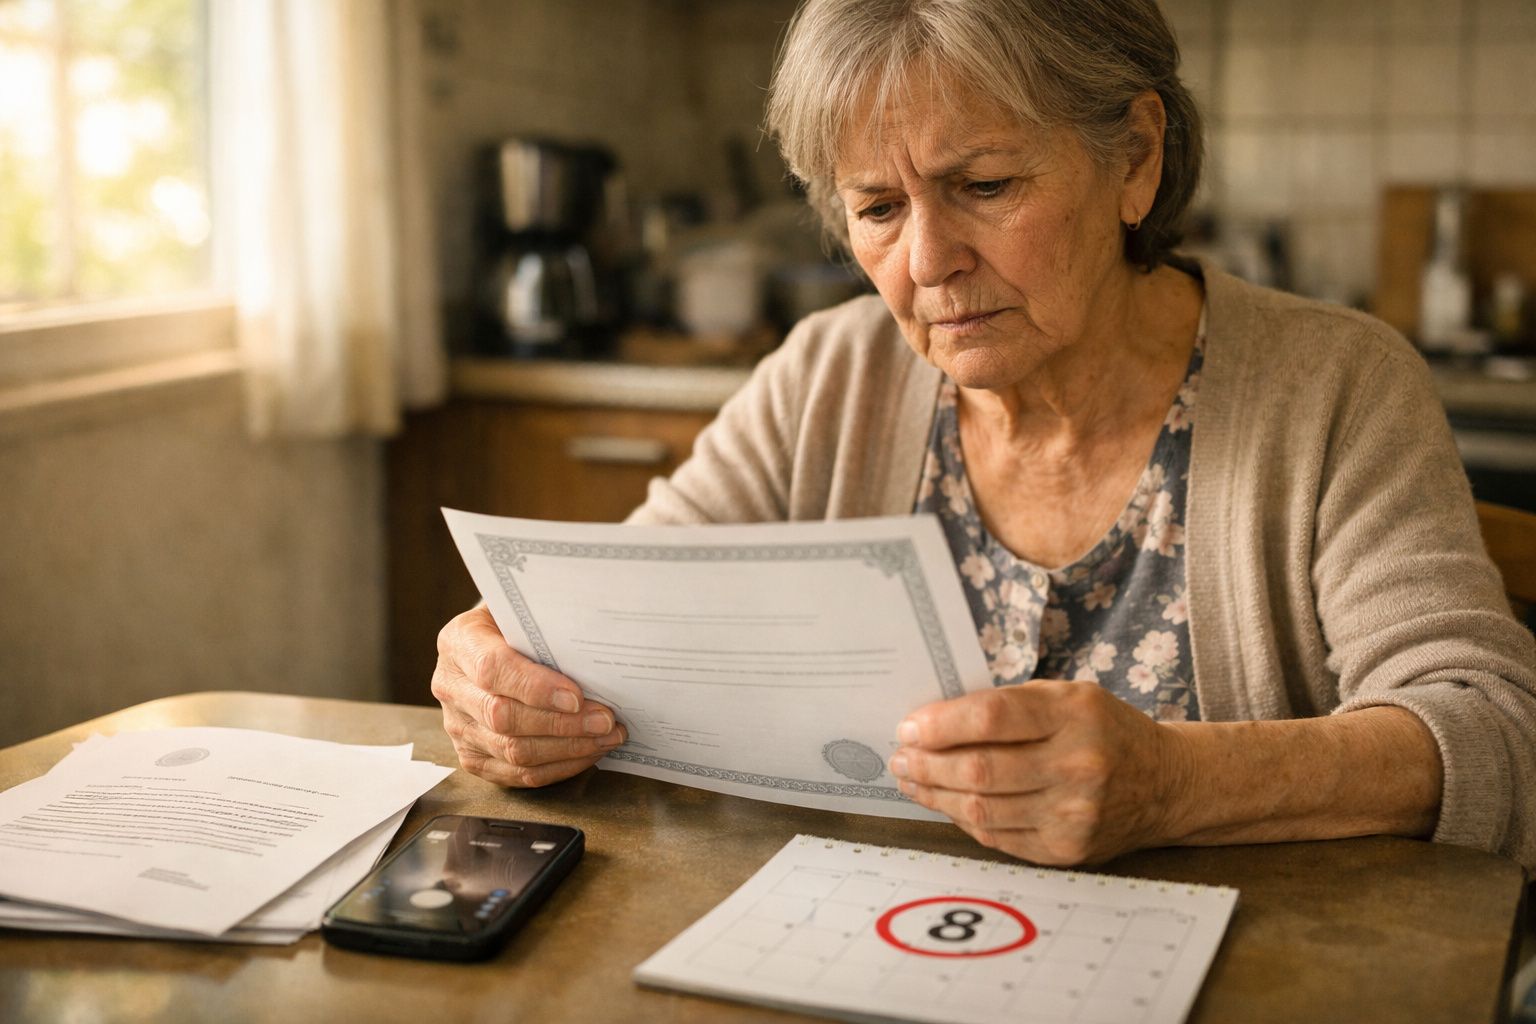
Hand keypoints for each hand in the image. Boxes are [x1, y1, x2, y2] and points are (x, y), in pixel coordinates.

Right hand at [431, 606, 626, 786]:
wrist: (494, 644)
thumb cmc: (519, 626)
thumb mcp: (526, 612)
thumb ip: (547, 626)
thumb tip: (594, 646)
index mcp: (459, 642)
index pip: (492, 669)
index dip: (536, 687)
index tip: (577, 696)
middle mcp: (450, 686)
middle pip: (503, 717)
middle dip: (562, 723)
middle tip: (606, 721)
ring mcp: (458, 726)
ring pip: (512, 751)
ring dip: (567, 748)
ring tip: (606, 737)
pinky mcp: (472, 756)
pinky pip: (516, 774)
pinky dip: (558, 767)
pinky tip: (587, 752)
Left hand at [888, 681, 1183, 864]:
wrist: (1165, 784)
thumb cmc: (1104, 731)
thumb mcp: (1066, 697)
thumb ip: (1008, 704)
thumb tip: (934, 720)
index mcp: (1075, 715)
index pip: (991, 718)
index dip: (940, 724)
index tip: (909, 726)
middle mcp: (1078, 766)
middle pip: (980, 770)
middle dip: (926, 763)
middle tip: (900, 756)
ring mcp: (1073, 815)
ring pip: (981, 810)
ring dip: (934, 795)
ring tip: (910, 779)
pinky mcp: (1065, 850)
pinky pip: (997, 836)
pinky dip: (962, 819)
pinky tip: (944, 802)